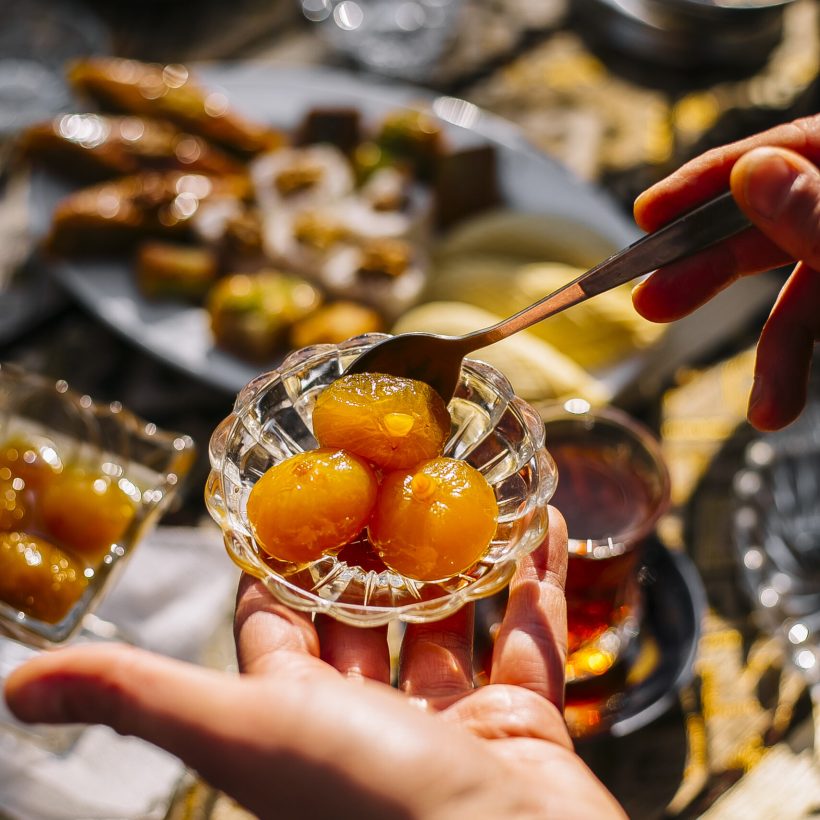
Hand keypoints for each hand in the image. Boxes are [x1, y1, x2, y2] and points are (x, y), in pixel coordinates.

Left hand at [4, 509, 623, 819]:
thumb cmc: (373, 806)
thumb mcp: (246, 733)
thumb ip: (141, 697)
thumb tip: (20, 687)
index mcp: (302, 717)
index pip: (275, 624)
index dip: (277, 564)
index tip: (291, 499)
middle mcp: (373, 720)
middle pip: (366, 612)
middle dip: (373, 544)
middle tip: (385, 472)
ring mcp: (452, 720)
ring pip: (452, 618)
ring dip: (459, 555)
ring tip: (462, 485)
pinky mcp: (524, 721)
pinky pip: (532, 633)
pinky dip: (538, 578)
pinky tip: (543, 520)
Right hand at [632, 113, 819, 430]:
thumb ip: (819, 212)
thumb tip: (752, 173)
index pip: (786, 149)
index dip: (710, 179)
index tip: (647, 212)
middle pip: (773, 223)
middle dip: (711, 272)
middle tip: (652, 303)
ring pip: (800, 286)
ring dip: (772, 352)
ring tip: (762, 407)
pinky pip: (818, 316)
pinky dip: (793, 361)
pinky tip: (777, 405)